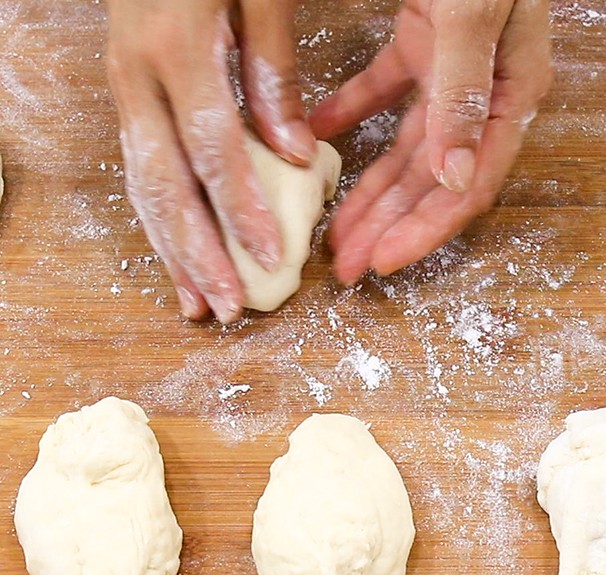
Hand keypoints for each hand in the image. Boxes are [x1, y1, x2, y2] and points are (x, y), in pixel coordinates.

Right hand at [106, 0, 314, 322]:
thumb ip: (274, 69)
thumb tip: (295, 151)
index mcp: (176, 50)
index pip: (215, 150)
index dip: (244, 210)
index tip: (275, 260)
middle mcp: (137, 78)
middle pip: (165, 184)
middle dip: (199, 253)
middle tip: (230, 308)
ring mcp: (124, 88)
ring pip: (142, 185)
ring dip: (171, 251)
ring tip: (199, 304)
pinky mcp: (125, 95)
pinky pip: (139, 169)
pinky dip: (159, 221)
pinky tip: (180, 258)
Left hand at [309, 0, 551, 282]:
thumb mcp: (475, 12)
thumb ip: (465, 91)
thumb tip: (455, 177)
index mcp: (511, 92)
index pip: (471, 183)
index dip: (427, 229)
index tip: (384, 262)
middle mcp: (486, 88)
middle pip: (435, 176)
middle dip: (390, 223)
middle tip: (346, 265)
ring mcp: (456, 63)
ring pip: (409, 144)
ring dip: (370, 186)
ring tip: (332, 227)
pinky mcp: (425, 35)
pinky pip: (384, 88)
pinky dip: (350, 113)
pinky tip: (317, 136)